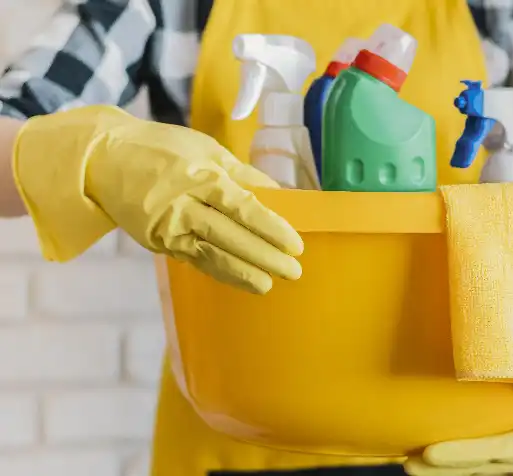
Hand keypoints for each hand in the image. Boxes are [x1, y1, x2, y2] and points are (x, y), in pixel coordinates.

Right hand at [13, 105, 302, 293]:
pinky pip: (193, 259)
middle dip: (264, 257)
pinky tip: (239, 279)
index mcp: (200, 176)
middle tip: (293, 272)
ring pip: (210, 255)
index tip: (296, 245)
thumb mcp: (207, 148)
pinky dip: (219, 271)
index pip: (244, 208)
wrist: (104, 158)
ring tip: (267, 285)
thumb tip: (279, 194)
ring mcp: (167, 227)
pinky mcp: (157, 242)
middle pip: (230, 236)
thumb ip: (243, 173)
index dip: (271, 229)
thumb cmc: (163, 148)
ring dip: (242, 273)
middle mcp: (183, 205)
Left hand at [403, 326, 512, 475]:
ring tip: (417, 465)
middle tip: (407, 464)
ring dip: (456, 469)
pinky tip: (450, 462)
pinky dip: (475, 465)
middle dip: (447, 468)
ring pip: (492, 469)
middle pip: (488, 467)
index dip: (464, 454)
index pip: (500, 451)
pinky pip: (501, 463)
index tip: (428, 452)